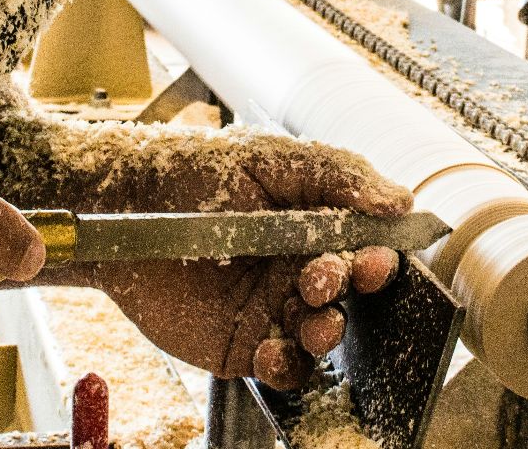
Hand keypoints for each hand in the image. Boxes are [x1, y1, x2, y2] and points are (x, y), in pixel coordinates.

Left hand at [68, 132, 411, 390]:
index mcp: (314, 226)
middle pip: (348, 295)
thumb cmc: (197, 172)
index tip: (376, 257)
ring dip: (327, 332)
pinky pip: (281, 368)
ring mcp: (271, 309)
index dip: (378, 257)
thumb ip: (338, 175)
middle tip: (325, 278)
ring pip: (321, 336)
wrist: (126, 204)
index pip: (365, 248)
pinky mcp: (239, 344)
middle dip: (349, 290)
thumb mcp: (272, 159)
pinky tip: (273, 351)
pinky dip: (287, 367)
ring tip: (313, 320)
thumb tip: (401, 199)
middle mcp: (298, 270)